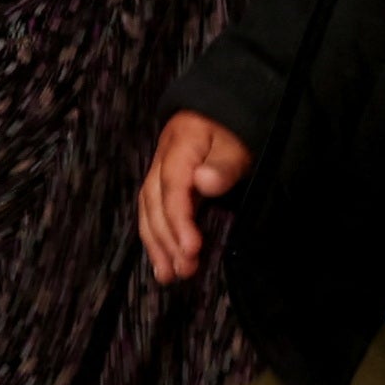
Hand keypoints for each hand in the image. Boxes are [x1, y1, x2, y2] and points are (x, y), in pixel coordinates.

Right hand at [135, 112, 253, 282]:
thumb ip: (223, 164)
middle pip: (154, 203)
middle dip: (167, 239)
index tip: (191, 249)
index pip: (173, 188)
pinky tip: (162, 261)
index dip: (179, 220)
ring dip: (157, 244)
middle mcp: (162, 161)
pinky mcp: (163, 185)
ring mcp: (159, 173)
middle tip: (184, 270)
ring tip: (168, 275)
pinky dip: (156, 238)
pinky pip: (152, 212)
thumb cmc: (233, 129)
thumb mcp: (236, 143)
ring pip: (148, 210)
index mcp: (179, 146)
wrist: (221, 109)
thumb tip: (203, 182)